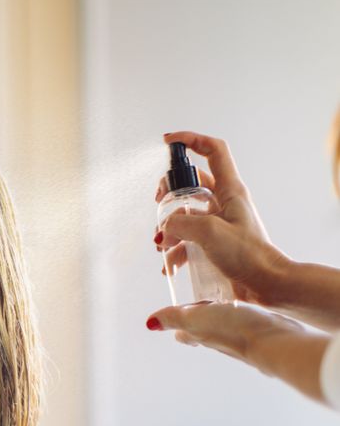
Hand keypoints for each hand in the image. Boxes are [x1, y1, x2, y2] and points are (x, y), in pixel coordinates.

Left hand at [146, 301, 301, 364]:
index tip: (174, 317)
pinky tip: (252, 316)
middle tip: (198, 311)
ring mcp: (243, 342)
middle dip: (199, 323)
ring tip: (224, 309)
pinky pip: (249, 329)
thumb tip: (150, 323)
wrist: (276, 342)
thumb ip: (174, 318)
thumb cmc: (235, 329)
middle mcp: (220, 342)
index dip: (177, 325)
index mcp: (201, 335)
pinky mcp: (263, 338)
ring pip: (227, 330)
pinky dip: (244, 321)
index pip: (183, 333)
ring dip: (223, 320)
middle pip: (204, 333)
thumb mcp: (196, 317)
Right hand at [154, 132, 291, 304]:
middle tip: (159, 204)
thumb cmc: (248, 255)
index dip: (191, 140)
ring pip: (185, 214)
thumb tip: (164, 226)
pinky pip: (187, 239)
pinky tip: (170, 266)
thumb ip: (181, 222)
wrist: (266, 284)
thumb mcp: (209, 232)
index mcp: (230, 190)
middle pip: (191, 184)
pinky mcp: (213, 244)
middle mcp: (224, 203)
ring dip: (169, 228)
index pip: (213, 151)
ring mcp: (218, 223)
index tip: (168, 142)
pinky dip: (175, 251)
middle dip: (169, 193)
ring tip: (163, 244)